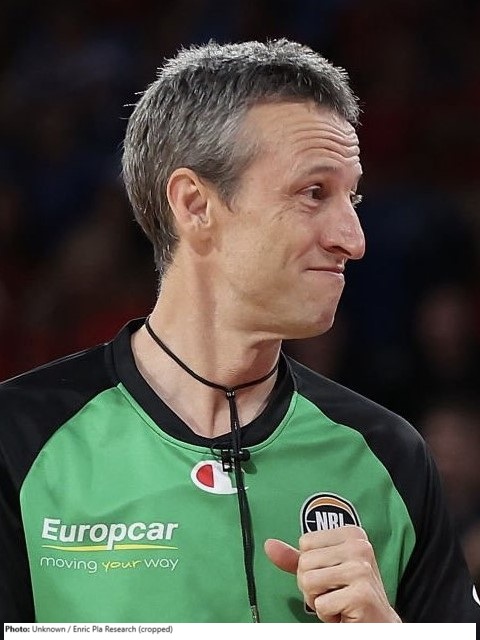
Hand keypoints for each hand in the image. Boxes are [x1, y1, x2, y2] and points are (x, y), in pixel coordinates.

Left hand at [264, 525, 400, 622]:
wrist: (377, 623)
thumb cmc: (348, 595)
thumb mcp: (323, 570)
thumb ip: (296, 558)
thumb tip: (269, 544)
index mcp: (352, 534)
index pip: (305, 543)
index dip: (310, 566)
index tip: (331, 576)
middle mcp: (360, 546)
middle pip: (304, 562)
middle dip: (312, 585)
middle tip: (334, 592)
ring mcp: (361, 569)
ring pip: (308, 582)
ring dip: (318, 600)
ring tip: (338, 601)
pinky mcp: (361, 594)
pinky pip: (320, 604)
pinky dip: (326, 615)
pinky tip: (344, 612)